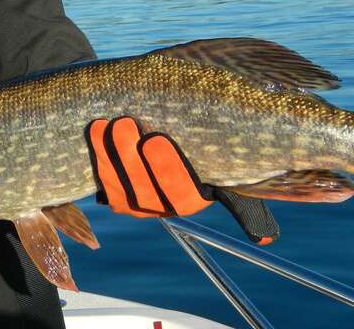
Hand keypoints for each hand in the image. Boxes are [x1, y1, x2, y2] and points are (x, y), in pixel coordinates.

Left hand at [86, 117, 278, 244]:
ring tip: (108, 123)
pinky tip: (95, 129)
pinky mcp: (112, 193)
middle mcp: (163, 206)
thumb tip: (265, 238)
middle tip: (126, 124)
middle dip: (132, 158)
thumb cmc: (199, 144)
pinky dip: (97, 154)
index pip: (182, 193)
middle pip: (144, 191)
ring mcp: (135, 202)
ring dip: (110, 154)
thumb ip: (243, 191)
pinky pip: (101, 178)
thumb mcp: (225, 160)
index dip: (167, 169)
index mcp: (195, 196)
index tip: (155, 141)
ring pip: (119, 186)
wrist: (161, 133)